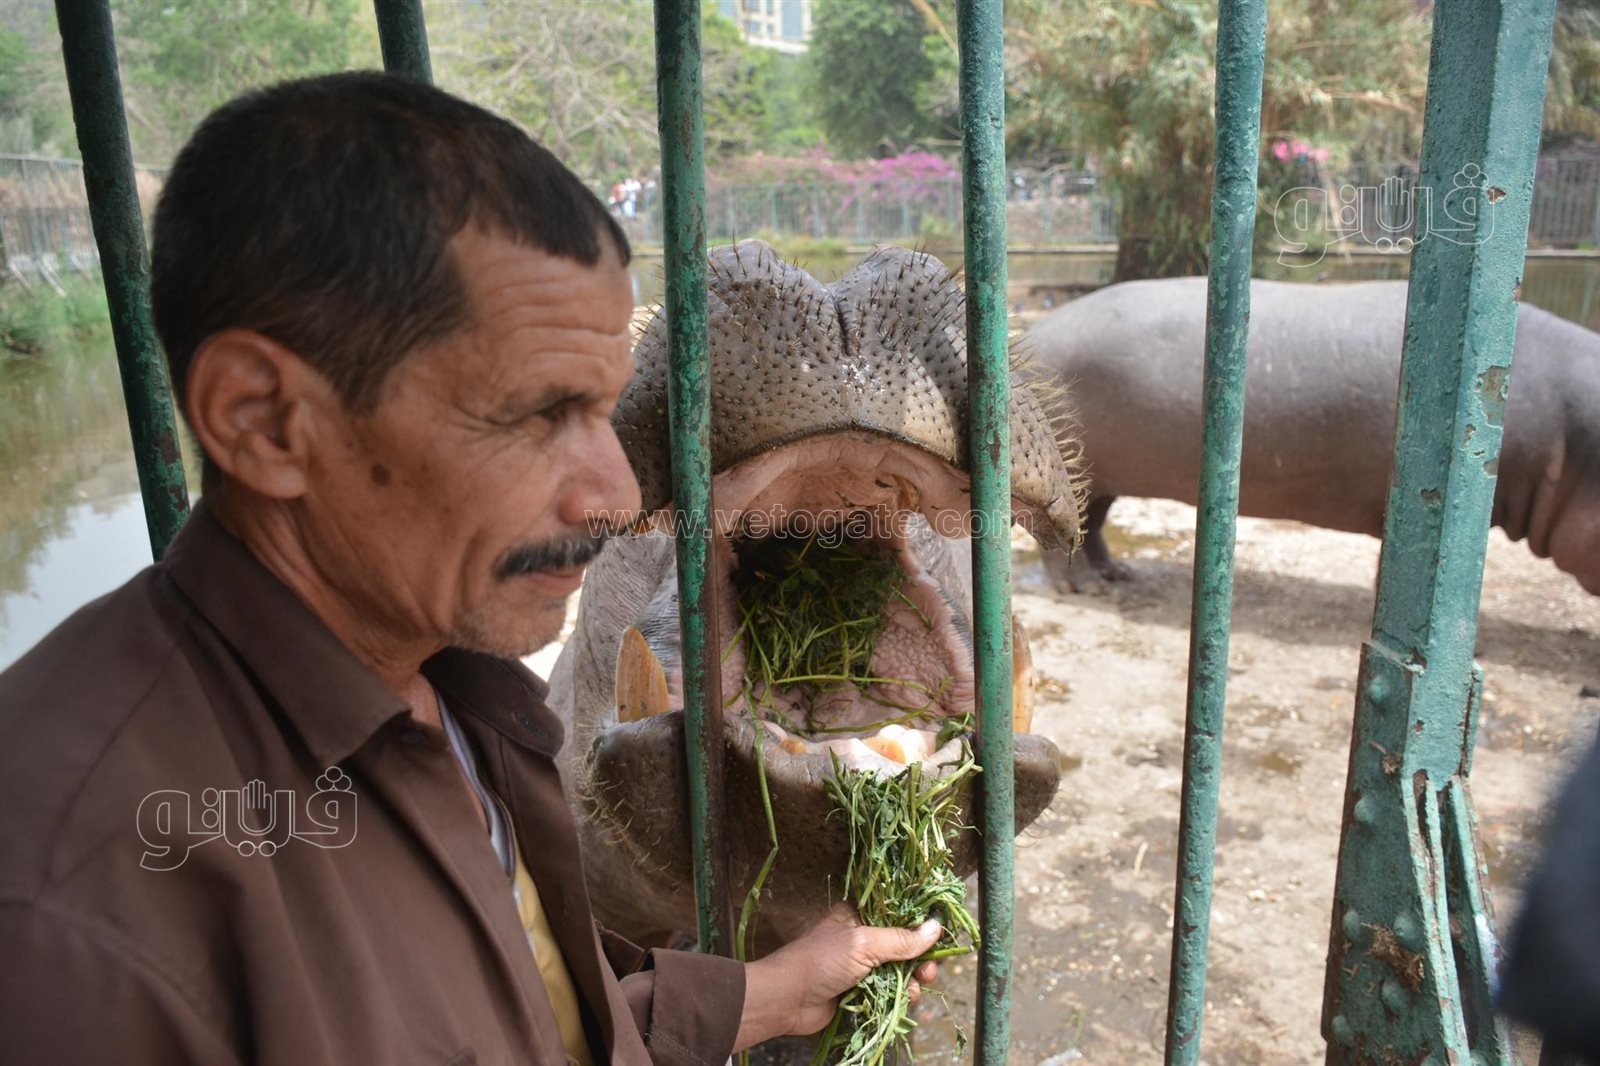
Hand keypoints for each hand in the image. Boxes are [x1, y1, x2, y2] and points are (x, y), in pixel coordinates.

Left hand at [733, 903, 941, 1051]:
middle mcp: (861, 938)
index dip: (920, 925)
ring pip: (899, 971)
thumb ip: (900, 939)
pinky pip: (889, 991)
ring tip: (916, 987)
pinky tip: (905, 999)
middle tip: (929, 971)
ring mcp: (861, 966)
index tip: (939, 937)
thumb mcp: (862, 943)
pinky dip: (900, 996)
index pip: (897, 915)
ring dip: (912, 980)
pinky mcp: (860, 990)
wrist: (786, 1000)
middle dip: (919, 958)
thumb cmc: (820, 961)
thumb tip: (936, 928)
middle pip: (903, 945)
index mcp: (858, 915)